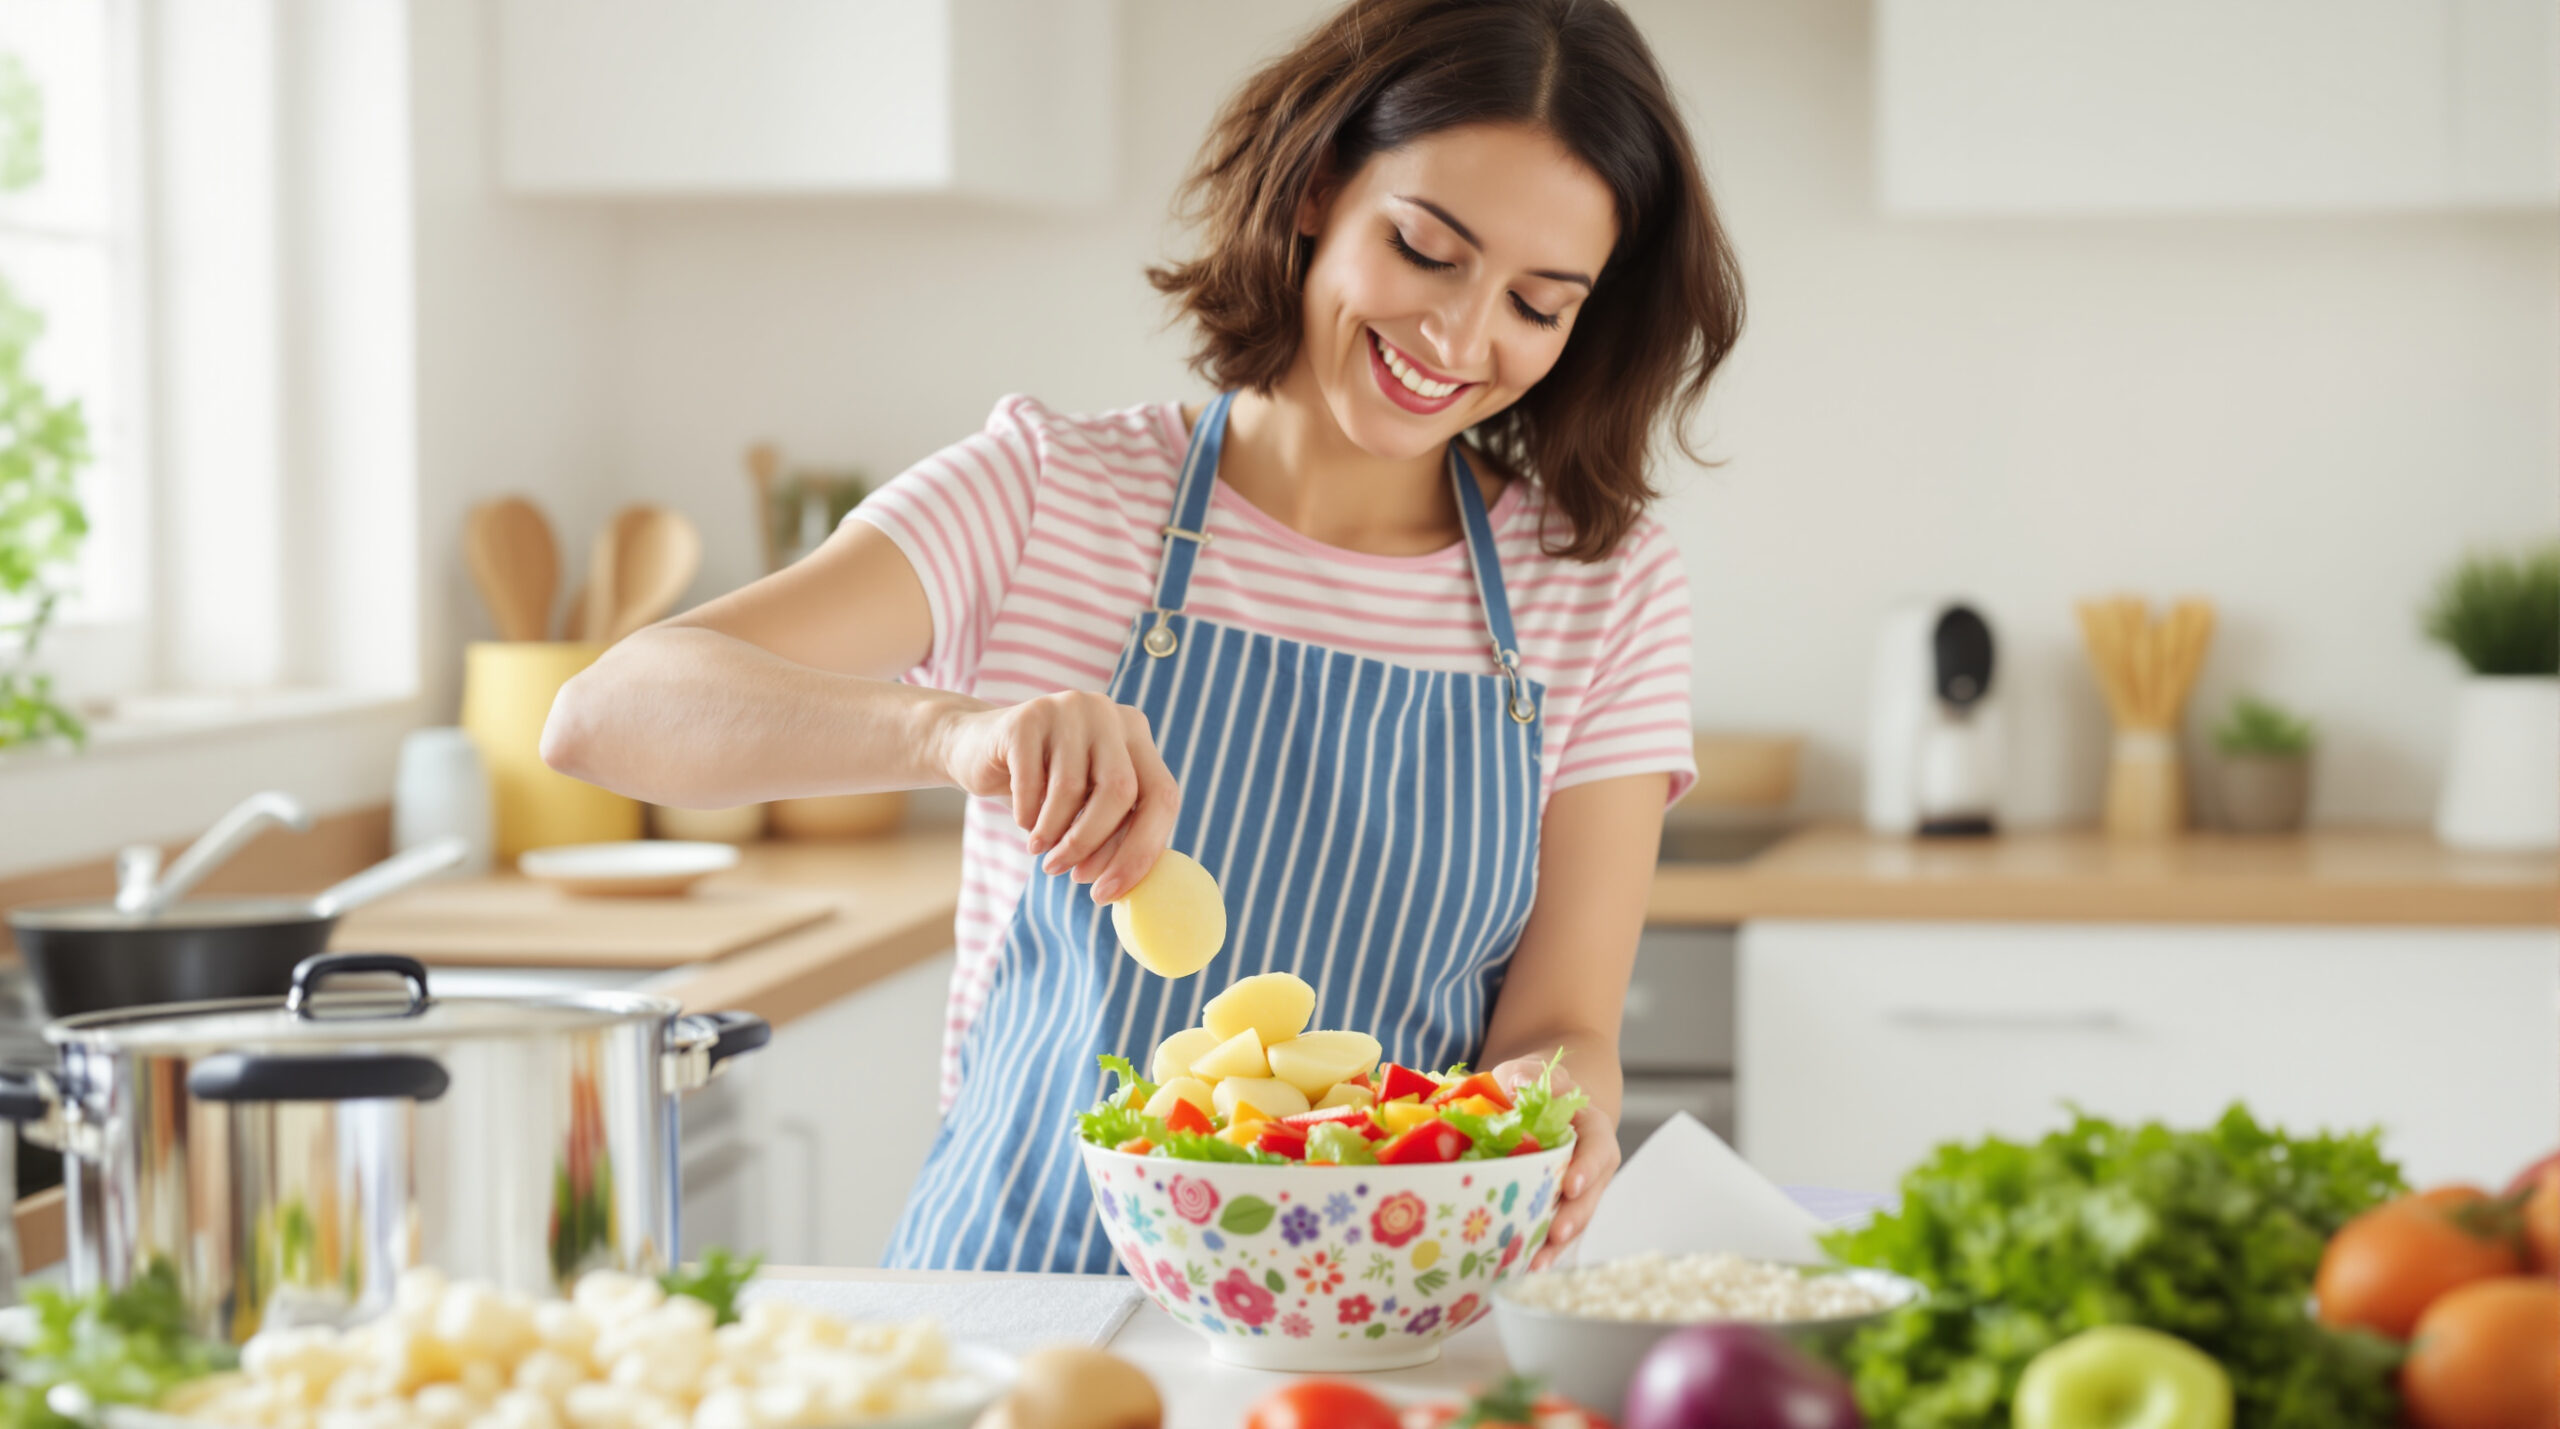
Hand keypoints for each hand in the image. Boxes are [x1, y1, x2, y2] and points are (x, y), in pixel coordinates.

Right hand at [931, 691, 1179, 902]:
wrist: (976, 747)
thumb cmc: (1042, 786)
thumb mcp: (1087, 803)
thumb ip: (1117, 830)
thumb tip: (1128, 884)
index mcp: (1137, 734)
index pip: (1161, 795)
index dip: (1140, 851)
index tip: (1108, 893)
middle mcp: (1109, 714)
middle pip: (1120, 792)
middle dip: (1091, 845)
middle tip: (1069, 875)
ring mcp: (1068, 708)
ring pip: (1072, 790)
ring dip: (1053, 834)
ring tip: (1039, 849)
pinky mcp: (1027, 717)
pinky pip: (1031, 782)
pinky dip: (1026, 816)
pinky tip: (1023, 821)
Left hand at [1487, 1055, 1620, 1269]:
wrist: (1535, 1104)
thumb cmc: (1534, 1088)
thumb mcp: (1530, 1071)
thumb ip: (1529, 1076)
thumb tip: (1519, 1085)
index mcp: (1592, 1129)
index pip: (1597, 1148)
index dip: (1587, 1167)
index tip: (1572, 1184)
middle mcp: (1591, 1165)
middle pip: (1591, 1193)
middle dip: (1575, 1216)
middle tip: (1556, 1235)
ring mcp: (1576, 1191)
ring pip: (1575, 1219)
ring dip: (1557, 1244)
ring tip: (1536, 1264)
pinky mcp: (1557, 1208)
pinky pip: (1554, 1231)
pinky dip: (1541, 1249)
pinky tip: (1522, 1268)